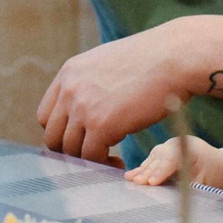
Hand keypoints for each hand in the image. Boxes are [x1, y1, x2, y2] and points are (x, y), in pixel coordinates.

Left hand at [38, 27, 189, 161]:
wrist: (176, 57)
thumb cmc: (154, 60)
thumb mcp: (109, 63)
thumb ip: (91, 83)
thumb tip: (89, 104)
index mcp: (69, 73)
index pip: (46, 115)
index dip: (63, 132)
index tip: (82, 140)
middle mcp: (70, 90)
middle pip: (53, 137)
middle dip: (72, 151)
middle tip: (96, 156)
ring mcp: (83, 108)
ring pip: (71, 151)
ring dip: (89, 161)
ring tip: (111, 162)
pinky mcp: (101, 125)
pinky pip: (91, 157)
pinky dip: (104, 165)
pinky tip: (119, 164)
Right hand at [128, 135, 221, 188]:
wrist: (219, 166)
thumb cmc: (213, 175)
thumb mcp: (205, 182)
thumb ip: (190, 187)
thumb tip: (177, 197)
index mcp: (190, 147)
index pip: (172, 158)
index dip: (161, 171)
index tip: (152, 183)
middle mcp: (177, 144)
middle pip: (159, 158)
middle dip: (148, 171)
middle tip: (138, 183)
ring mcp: (169, 147)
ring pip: (153, 158)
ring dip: (142, 170)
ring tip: (131, 180)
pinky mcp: (163, 153)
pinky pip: (151, 161)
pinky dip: (143, 169)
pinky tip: (131, 177)